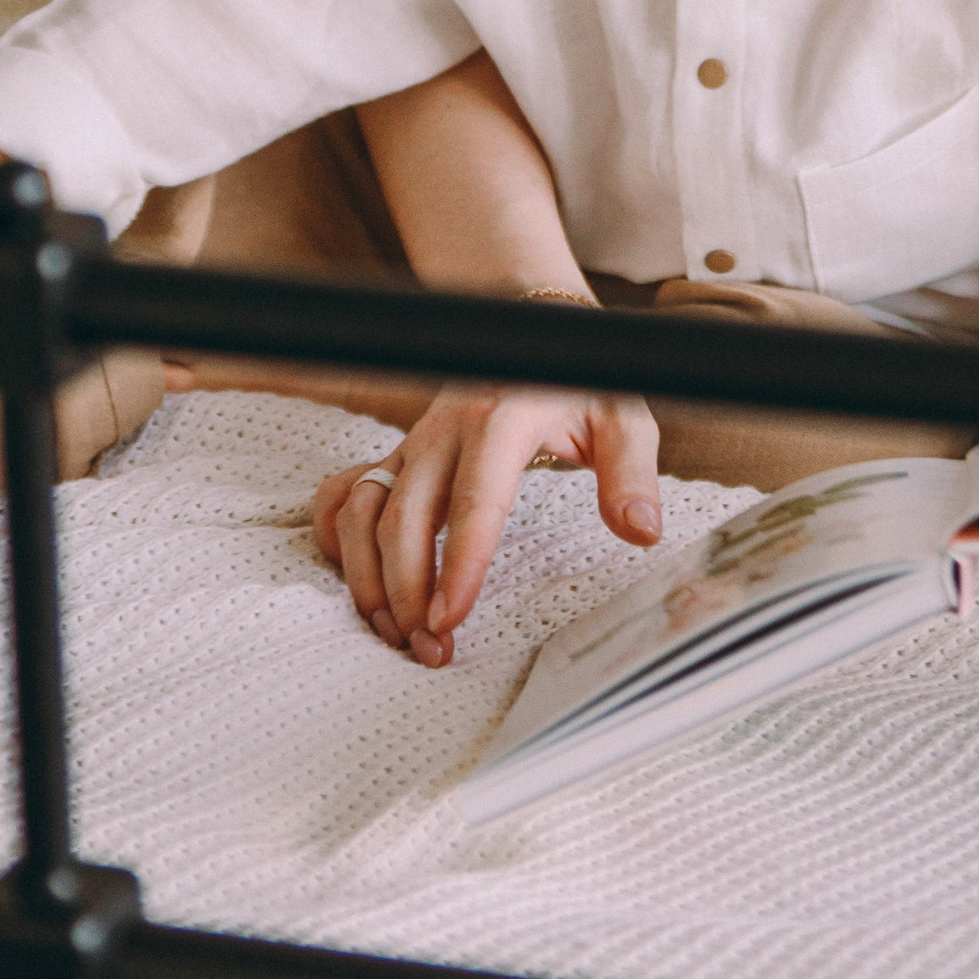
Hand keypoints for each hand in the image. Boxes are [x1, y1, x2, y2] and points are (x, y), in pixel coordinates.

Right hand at [312, 388, 661, 663]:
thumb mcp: (622, 418)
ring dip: (367, 576)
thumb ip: (632, 474)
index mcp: (501, 421)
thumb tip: (642, 532)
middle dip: (406, 592)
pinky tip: (358, 581)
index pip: (473, 503)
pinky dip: (337, 538)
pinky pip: (342, 493)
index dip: (457, 566)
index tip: (448, 621)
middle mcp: (445, 432)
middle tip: (428, 650)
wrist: (532, 328)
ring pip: (361, 510)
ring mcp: (413, 443)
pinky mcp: (397, 454)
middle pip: (402, 518)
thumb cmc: (579, 380)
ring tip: (395, 632)